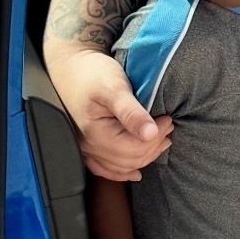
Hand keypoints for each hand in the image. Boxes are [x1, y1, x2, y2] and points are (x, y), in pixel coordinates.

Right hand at [48, 48, 173, 180]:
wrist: (71, 65)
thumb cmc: (91, 72)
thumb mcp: (114, 87)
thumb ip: (132, 112)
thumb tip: (150, 133)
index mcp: (95, 133)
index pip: (134, 149)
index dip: (156, 137)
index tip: (168, 119)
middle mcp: (88, 146)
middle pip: (130, 160)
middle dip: (153, 146)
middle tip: (168, 127)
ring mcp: (86, 148)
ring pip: (120, 166)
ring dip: (143, 157)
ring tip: (160, 141)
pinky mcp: (88, 145)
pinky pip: (104, 168)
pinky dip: (122, 171)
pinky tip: (135, 173)